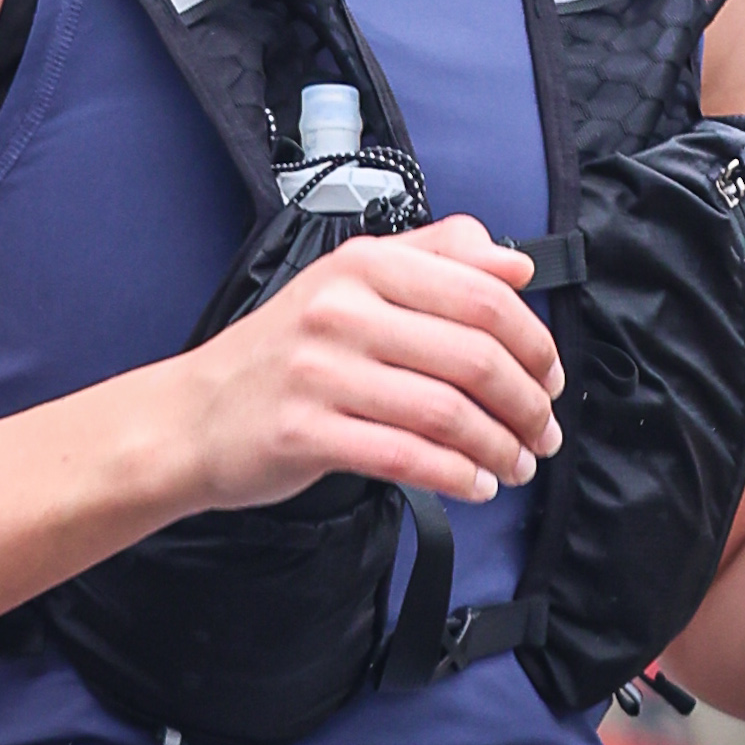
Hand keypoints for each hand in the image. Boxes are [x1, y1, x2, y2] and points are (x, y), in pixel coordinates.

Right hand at [183, 214, 565, 513]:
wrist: (192, 416)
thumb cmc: (282, 355)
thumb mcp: (351, 284)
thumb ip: (435, 260)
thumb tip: (514, 262)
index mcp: (364, 265)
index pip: (481, 294)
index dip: (535, 342)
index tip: (551, 376)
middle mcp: (342, 311)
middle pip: (473, 356)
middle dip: (527, 403)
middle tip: (543, 431)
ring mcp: (320, 371)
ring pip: (446, 412)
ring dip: (500, 447)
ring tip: (517, 464)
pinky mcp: (305, 431)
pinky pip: (406, 457)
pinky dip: (456, 476)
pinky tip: (476, 485)